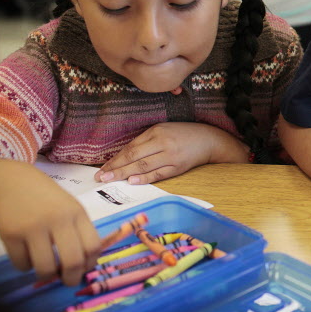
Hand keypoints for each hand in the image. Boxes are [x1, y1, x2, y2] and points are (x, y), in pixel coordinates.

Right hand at [0, 161, 100, 284]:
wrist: (10, 181)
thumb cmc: (45, 198)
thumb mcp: (69, 207)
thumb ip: (78, 230)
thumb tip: (84, 265)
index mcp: (77, 213)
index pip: (93, 246)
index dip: (91, 264)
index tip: (85, 269)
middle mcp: (58, 219)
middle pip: (73, 261)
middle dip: (72, 278)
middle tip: (68, 281)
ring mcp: (33, 226)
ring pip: (46, 268)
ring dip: (47, 275)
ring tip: (45, 269)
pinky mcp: (11, 234)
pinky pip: (22, 265)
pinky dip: (25, 267)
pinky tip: (26, 255)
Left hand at [95, 122, 249, 184]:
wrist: (210, 139)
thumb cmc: (184, 134)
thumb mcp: (164, 130)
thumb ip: (146, 141)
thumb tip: (124, 157)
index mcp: (157, 131)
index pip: (131, 147)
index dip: (115, 159)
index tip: (102, 168)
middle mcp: (162, 142)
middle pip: (134, 156)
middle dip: (115, 167)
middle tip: (100, 177)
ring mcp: (171, 155)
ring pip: (143, 166)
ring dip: (124, 174)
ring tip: (110, 180)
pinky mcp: (178, 166)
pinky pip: (159, 174)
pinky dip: (145, 178)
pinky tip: (132, 181)